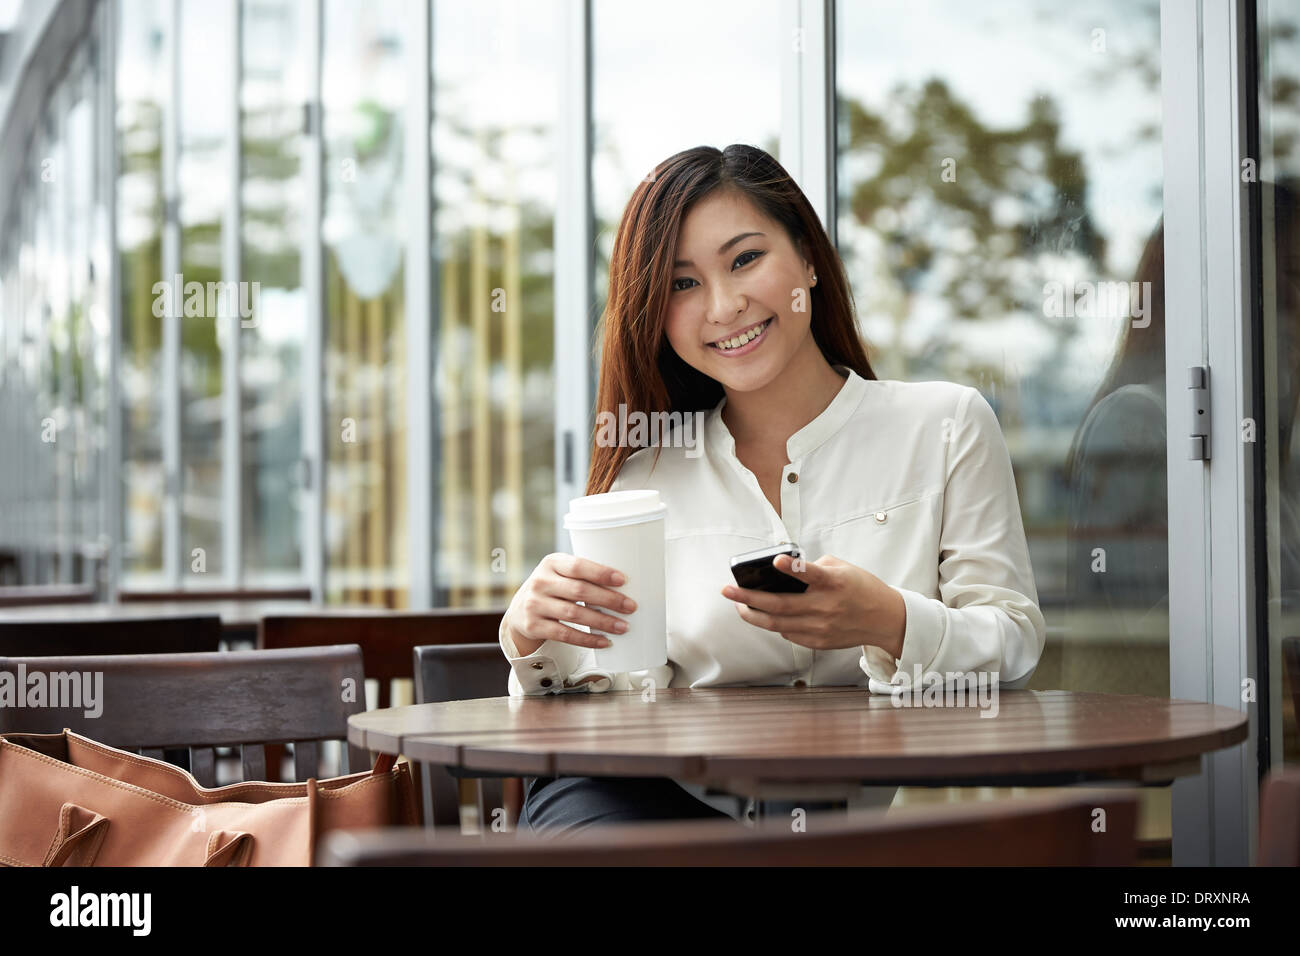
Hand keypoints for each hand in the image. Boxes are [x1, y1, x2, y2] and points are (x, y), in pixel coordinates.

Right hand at [503, 553, 635, 656]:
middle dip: (609, 600)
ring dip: (602, 621)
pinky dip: (587, 639)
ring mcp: (534, 604)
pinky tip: (604, 641)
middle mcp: (540, 582)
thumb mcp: (560, 573)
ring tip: (622, 626)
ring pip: (574, 614)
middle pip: (579, 591)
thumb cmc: (552, 588)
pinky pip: (565, 634)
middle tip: (630, 607)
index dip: (601, 573)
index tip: (623, 580)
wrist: (519, 610)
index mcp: (551, 563)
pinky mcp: (533, 626)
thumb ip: (582, 575)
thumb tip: (622, 586)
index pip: (577, 566)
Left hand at [719, 553, 906, 657]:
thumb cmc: (861, 588)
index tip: (776, 561)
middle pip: (780, 605)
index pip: (811, 574)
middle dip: (748, 597)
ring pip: (777, 624)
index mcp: (834, 583)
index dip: (792, 568)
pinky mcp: (819, 641)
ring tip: (738, 604)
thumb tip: (784, 571)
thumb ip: (814, 567)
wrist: (885, 619)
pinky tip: (764, 615)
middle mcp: (826, 606)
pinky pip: (787, 633)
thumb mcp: (843, 567)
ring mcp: (821, 627)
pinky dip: (774, 623)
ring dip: (753, 614)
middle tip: (727, 589)